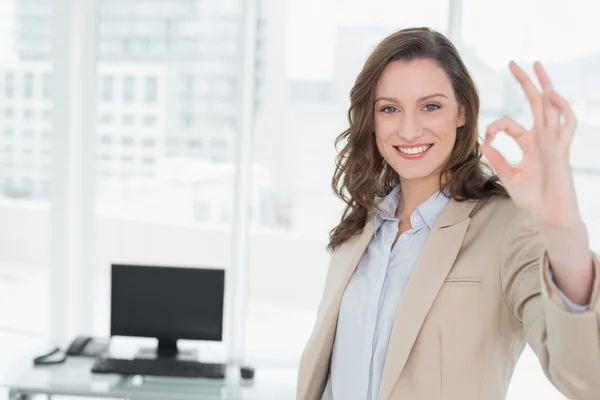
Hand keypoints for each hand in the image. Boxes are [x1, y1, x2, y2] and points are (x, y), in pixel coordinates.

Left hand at [481, 61, 580, 228]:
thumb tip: (482, 144)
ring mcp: (554, 141)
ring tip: (537, 66)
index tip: (486, 138)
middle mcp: (542, 138)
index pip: (509, 124)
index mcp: (529, 144)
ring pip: (552, 105)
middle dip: (525, 82)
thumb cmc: (533, 199)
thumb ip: (498, 160)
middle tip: (513, 63)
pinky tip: (550, 94)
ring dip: (545, 85)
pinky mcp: (563, 149)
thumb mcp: (510, 177)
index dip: (494, 128)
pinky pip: (567, 123)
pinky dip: (560, 107)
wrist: (550, 216)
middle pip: (535, 102)